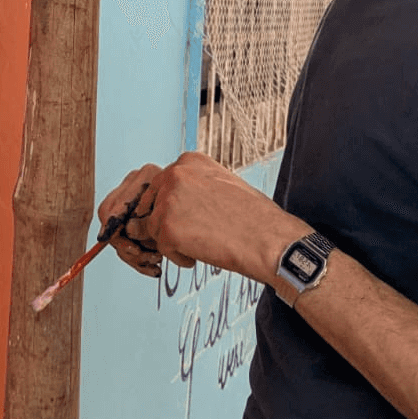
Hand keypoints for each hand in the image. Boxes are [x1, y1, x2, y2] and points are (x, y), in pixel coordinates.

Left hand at [98, 152, 307, 283]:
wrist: (267, 238)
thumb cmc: (252, 216)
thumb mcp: (220, 184)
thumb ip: (193, 186)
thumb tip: (169, 203)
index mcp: (189, 161)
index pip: (159, 185)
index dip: (169, 207)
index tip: (189, 219)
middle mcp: (174, 174)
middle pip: (150, 206)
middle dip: (163, 224)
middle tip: (192, 236)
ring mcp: (168, 201)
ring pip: (151, 229)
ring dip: (171, 241)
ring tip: (201, 244)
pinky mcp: (166, 228)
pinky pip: (161, 249)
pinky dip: (178, 257)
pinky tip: (200, 255)